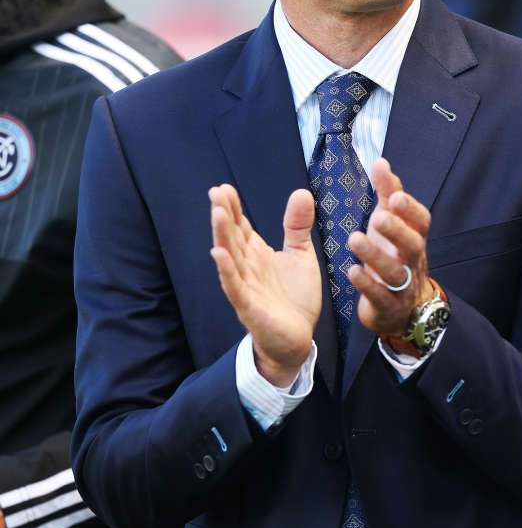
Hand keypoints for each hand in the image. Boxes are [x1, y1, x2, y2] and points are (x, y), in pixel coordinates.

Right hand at [209, 184, 321, 386]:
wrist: (297, 339)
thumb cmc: (294, 298)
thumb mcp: (300, 255)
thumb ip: (297, 226)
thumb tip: (301, 192)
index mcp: (257, 254)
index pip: (241, 227)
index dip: (233, 208)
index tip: (224, 187)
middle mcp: (248, 267)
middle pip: (232, 237)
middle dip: (224, 215)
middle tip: (216, 192)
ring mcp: (246, 287)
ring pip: (230, 258)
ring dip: (222, 236)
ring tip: (217, 214)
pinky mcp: (249, 307)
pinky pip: (235, 287)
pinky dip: (226, 271)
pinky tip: (219, 255)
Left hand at [347, 158, 432, 349]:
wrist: (403, 308)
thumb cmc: (394, 255)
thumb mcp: (391, 223)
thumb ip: (387, 193)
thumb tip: (381, 161)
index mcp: (414, 237)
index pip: (421, 222)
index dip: (410, 210)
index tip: (395, 196)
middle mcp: (412, 260)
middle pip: (412, 245)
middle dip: (397, 231)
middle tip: (377, 217)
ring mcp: (402, 285)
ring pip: (395, 272)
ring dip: (375, 255)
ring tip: (354, 239)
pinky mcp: (388, 305)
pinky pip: (380, 296)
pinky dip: (367, 284)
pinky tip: (352, 271)